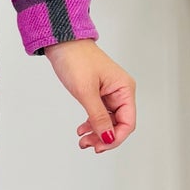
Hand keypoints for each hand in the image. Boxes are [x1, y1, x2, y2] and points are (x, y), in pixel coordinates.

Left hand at [42, 38, 135, 153]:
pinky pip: (100, 114)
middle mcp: (120, 91)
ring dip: (97, 132)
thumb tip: (108, 137)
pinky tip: (82, 129)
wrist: (61, 42)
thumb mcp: (86, 91)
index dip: (116, 138)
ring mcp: (110, 92)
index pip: (128, 122)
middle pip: (119, 124)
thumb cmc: (76, 59)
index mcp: (124, 89)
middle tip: (88, 145)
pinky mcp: (99, 92)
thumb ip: (98, 117)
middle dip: (104, 137)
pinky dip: (92, 123)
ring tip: (83, 140)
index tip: (101, 147)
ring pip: (108, 121)